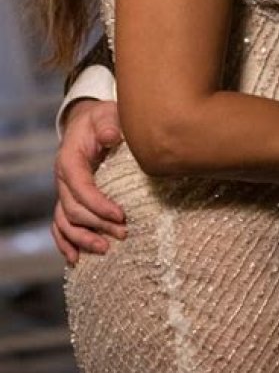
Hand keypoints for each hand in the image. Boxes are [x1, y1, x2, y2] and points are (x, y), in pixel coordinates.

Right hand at [53, 99, 126, 263]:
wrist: (89, 123)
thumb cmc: (101, 119)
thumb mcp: (106, 114)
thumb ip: (109, 124)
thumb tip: (112, 136)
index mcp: (70, 160)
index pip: (80, 187)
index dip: (98, 204)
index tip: (120, 215)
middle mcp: (62, 179)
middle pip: (74, 209)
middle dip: (98, 224)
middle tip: (124, 233)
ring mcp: (63, 191)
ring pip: (65, 221)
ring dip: (83, 238)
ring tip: (104, 249)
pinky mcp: (68, 199)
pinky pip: (60, 225)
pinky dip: (66, 242)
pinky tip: (75, 258)